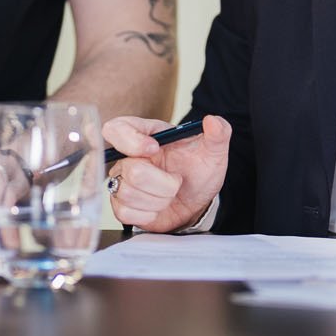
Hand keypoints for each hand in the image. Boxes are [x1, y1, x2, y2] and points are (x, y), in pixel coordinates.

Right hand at [102, 114, 230, 232]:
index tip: (155, 149)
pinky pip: (126, 213)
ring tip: (169, 194)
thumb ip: (218, 133)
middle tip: (176, 181)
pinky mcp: (120, 206)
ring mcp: (121, 182)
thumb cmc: (198, 171)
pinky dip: (150, 214)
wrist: (197, 201)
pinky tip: (159, 207)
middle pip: (132, 171)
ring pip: (129, 194)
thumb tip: (213, 121)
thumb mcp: (213, 152)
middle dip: (163, 183)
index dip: (131, 140)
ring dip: (159, 200)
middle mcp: (127, 157)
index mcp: (144, 134)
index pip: (117, 129)